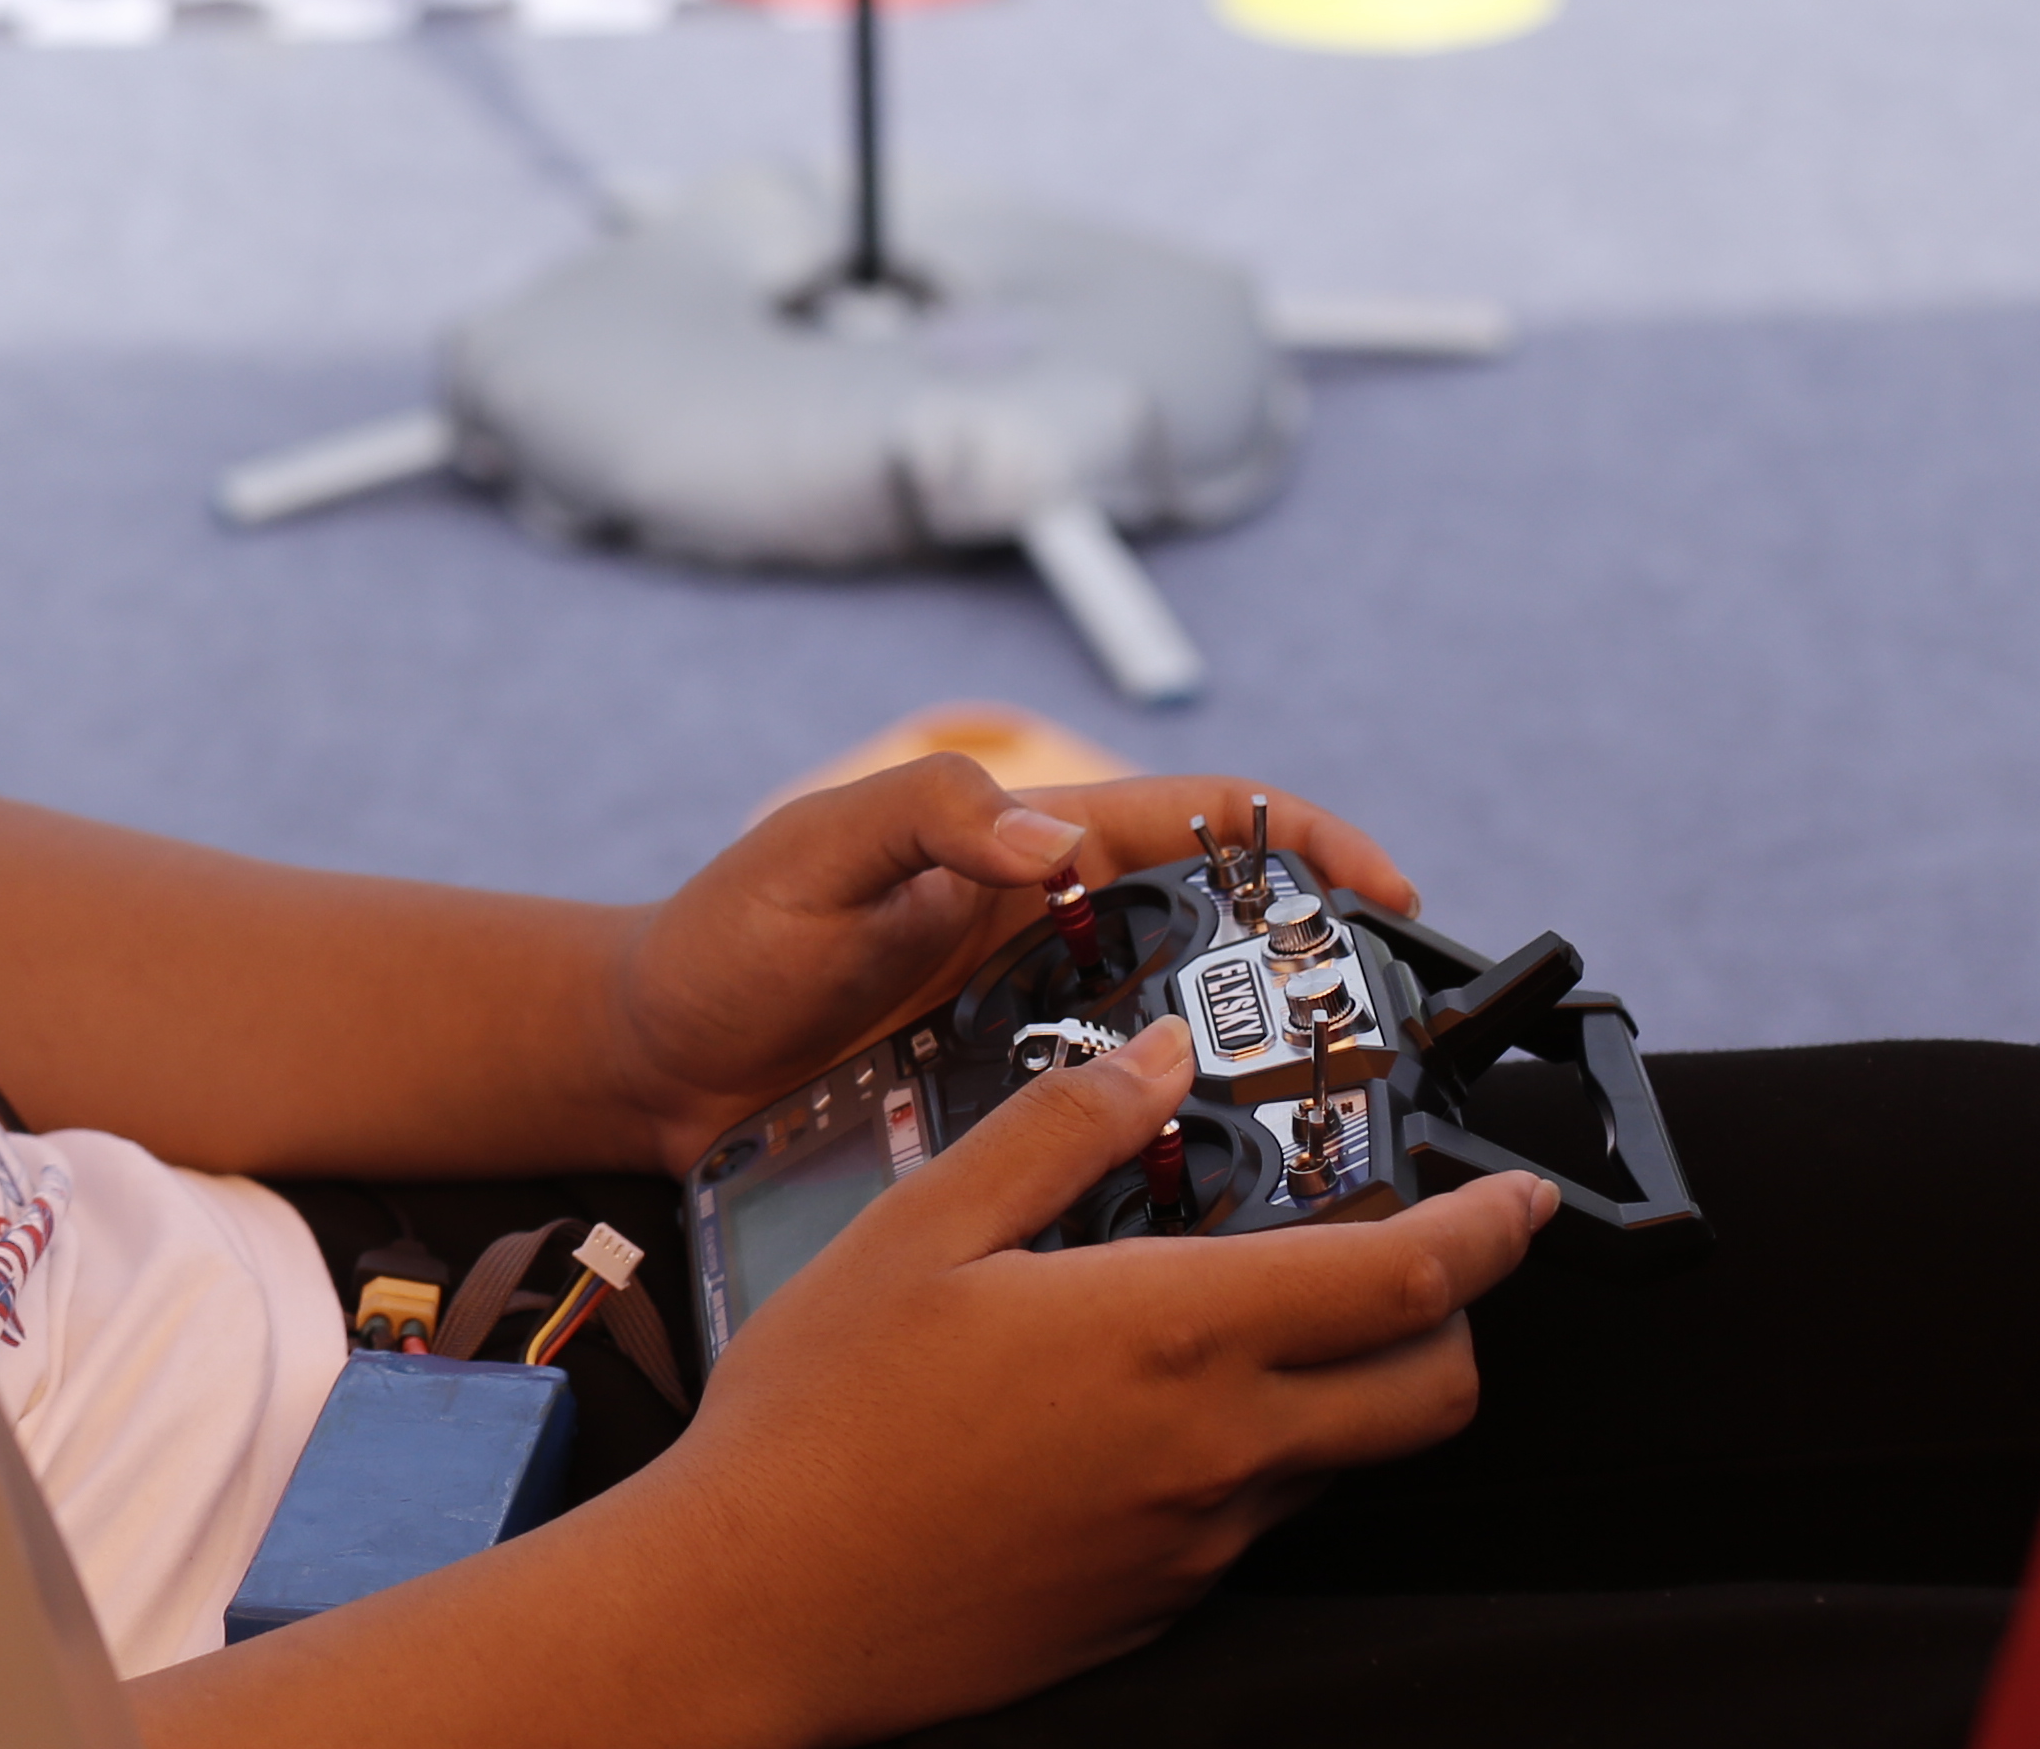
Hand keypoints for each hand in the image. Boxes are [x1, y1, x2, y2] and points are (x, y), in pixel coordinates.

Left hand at [601, 758, 1420, 1167]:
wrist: (648, 1068)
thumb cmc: (719, 944)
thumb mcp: (808, 855)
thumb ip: (924, 820)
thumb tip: (1055, 837)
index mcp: (1023, 857)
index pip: (1198, 821)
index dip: (1306, 841)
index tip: (1391, 892)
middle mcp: (1052, 946)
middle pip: (1224, 944)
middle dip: (1319, 980)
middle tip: (1386, 1052)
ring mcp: (1041, 1040)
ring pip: (1189, 1051)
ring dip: (1263, 1087)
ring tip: (1331, 1146)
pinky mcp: (1014, 1124)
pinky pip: (1120, 1138)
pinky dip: (1179, 1164)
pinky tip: (1218, 1219)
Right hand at [613, 1024, 1560, 1743]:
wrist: (759, 1602)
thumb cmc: (822, 1408)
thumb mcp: (921, 1227)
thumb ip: (1059, 1128)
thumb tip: (1155, 1055)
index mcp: (1173, 1334)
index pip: (1404, 1281)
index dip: (1492, 1232)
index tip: (1524, 1197)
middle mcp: (1219, 1450)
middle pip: (1432, 1393)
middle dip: (1453, 1318)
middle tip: (1404, 1256)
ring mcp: (1196, 1541)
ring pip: (1344, 1458)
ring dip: (1343, 1385)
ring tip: (1245, 1320)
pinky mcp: (1158, 1601)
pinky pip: (1250, 1517)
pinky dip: (1246, 1452)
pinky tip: (1138, 1410)